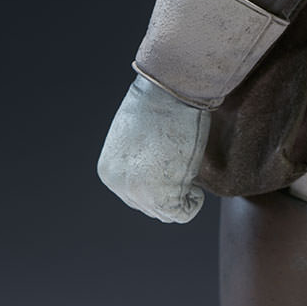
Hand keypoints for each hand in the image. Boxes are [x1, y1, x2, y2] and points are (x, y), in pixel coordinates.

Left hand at [97, 74, 210, 222]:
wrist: (170, 91)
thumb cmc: (159, 103)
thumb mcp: (136, 135)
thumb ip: (137, 158)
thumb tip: (154, 170)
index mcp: (109, 171)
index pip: (135, 194)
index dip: (158, 182)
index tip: (171, 161)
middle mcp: (119, 185)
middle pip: (149, 205)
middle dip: (169, 190)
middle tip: (182, 165)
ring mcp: (139, 192)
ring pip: (166, 212)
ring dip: (182, 195)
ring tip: (188, 170)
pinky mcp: (162, 195)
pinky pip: (182, 213)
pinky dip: (194, 202)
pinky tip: (196, 183)